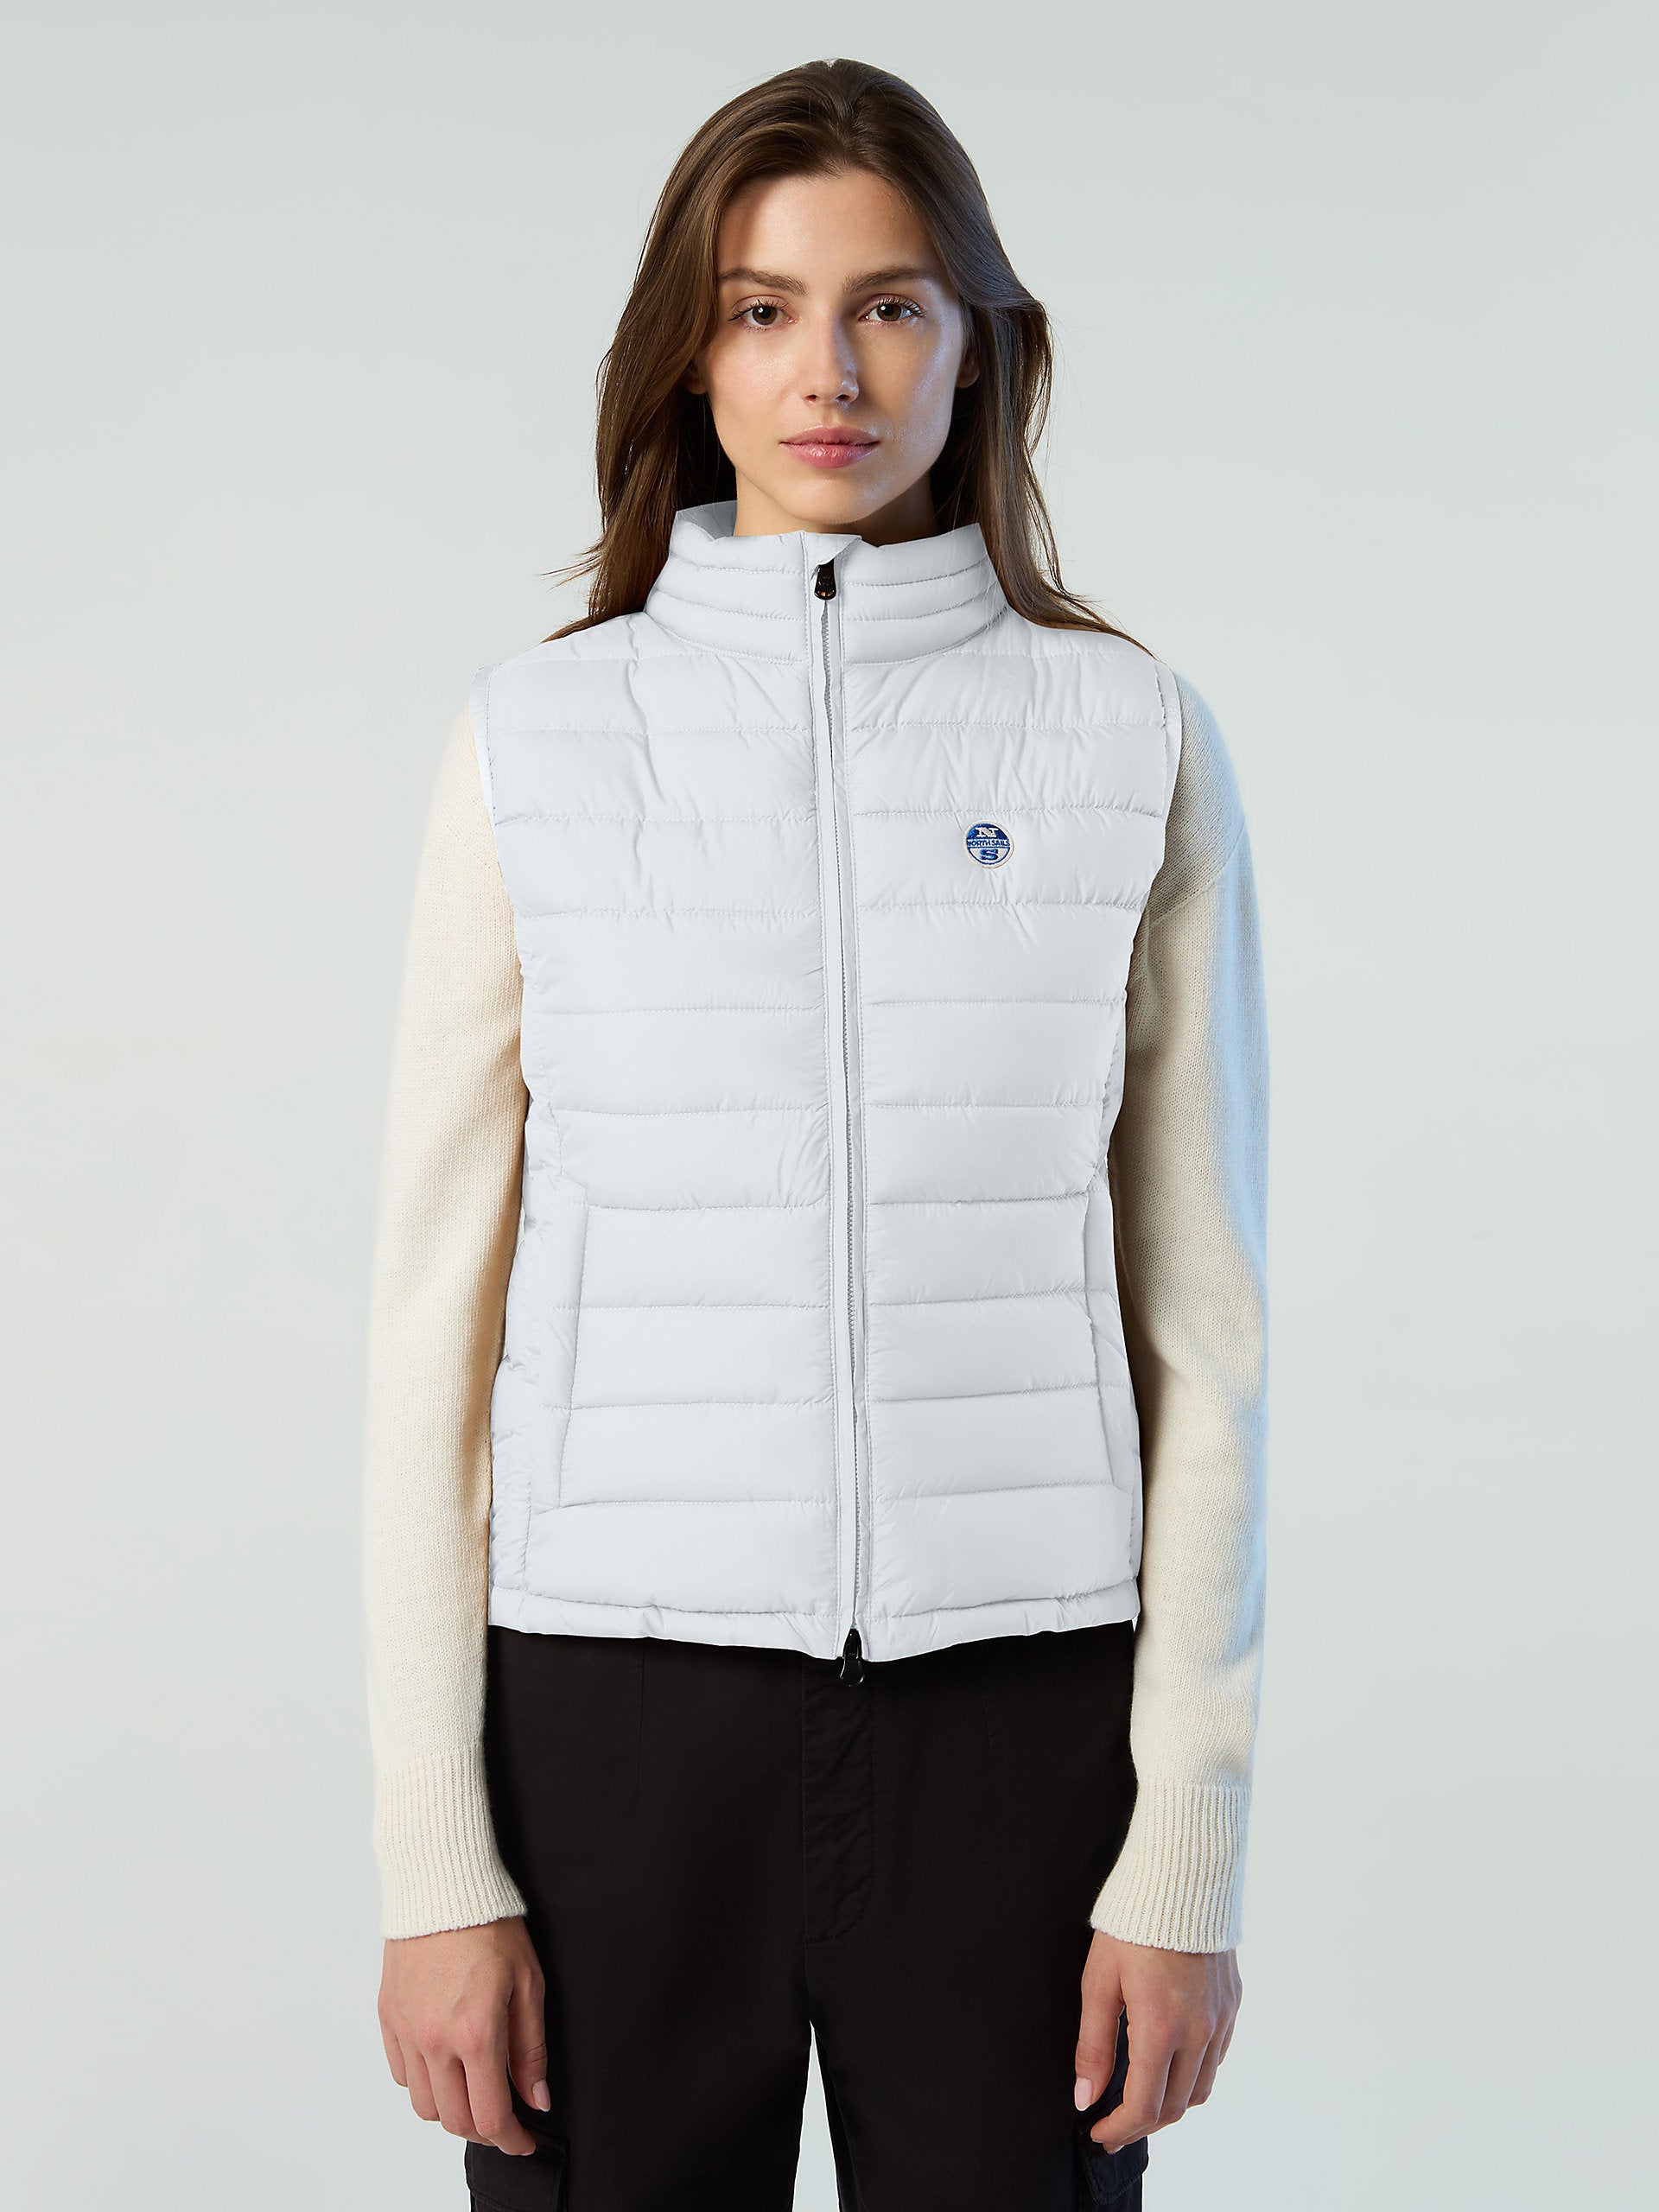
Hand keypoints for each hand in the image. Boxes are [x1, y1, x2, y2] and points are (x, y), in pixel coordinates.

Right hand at [377, 1914, 549, 2154]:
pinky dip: (424, 2082)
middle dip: (484, 2129)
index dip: (512, 2139)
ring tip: (473, 2089)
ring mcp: (407, 2032)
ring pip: (424, 2105)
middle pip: (454, 2120)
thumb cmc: (491, 1926)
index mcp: (476, 2035)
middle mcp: (435, 2042)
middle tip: (504, 2116)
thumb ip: (531, 2049)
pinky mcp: (388, 2018)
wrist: (442, 1885)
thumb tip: (537, 2098)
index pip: (490, 2116)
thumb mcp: (529, 1984)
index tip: (524, 2141)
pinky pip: (401, 2074)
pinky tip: (444, 2063)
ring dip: (451, 2109)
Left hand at [1073, 1929, 1240, 2152]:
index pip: (1144, 2105)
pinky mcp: (1231, 2005)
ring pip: (1201, 2088)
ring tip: (1140, 2098)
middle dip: (1142, 2123)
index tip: (1099, 2133)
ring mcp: (1220, 2019)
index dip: (1120, 2129)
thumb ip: (1093, 2046)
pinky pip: (1216, 2058)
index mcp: (1160, 2028)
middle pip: (1175, 2106)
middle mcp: (1199, 2031)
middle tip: (1114, 2124)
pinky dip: (1193, 2074)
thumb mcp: (1099, 1982)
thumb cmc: (1132, 1924)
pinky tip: (1169, 2062)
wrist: (1180, 1877)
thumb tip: (1085, 2097)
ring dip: (1170, 2103)